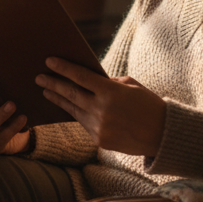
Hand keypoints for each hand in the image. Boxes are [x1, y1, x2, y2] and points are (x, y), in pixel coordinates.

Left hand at [35, 57, 164, 156]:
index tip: (49, 61)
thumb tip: (88, 81)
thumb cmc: (149, 104)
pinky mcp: (99, 140)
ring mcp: (99, 127)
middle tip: (38, 77)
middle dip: (53, 84)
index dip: (63, 68)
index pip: (80, 77)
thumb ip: (108, 82)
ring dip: (58, 100)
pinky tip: (66, 107)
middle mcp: (102, 110)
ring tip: (46, 91)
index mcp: (111, 92)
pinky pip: (83, 123)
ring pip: (73, 110)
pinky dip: (76, 114)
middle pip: (71, 94)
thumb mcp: (131, 86)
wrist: (164, 134)